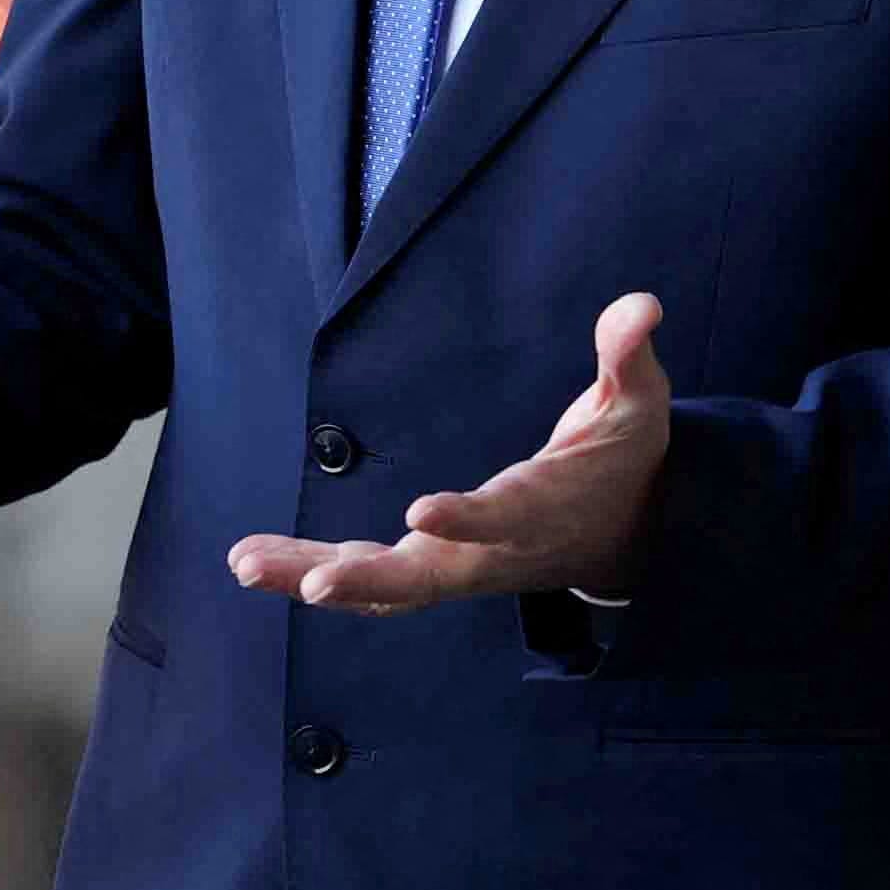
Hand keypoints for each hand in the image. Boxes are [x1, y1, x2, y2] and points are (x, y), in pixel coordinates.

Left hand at [229, 293, 669, 617]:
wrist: (625, 533)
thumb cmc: (622, 459)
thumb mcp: (637, 402)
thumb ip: (629, 354)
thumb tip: (642, 304)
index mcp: (544, 509)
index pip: (504, 518)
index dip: (467, 519)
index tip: (422, 512)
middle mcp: (493, 551)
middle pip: (429, 576)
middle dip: (371, 577)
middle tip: (316, 581)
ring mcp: (459, 566)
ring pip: (384, 586)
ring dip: (314, 576)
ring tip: (247, 563)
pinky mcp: (433, 566)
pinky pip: (369, 580)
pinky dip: (312, 573)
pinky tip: (255, 561)